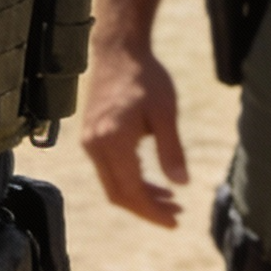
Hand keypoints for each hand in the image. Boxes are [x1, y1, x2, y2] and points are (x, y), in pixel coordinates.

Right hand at [81, 39, 188, 228]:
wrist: (118, 50)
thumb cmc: (146, 77)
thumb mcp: (165, 112)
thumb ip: (171, 149)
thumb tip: (181, 184)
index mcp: (112, 141)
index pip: (131, 191)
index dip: (153, 212)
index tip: (175, 220)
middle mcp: (94, 145)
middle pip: (118, 194)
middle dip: (147, 208)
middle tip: (176, 212)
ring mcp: (89, 141)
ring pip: (112, 184)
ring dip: (139, 196)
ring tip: (169, 197)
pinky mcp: (90, 135)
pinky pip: (107, 170)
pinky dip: (128, 180)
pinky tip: (150, 178)